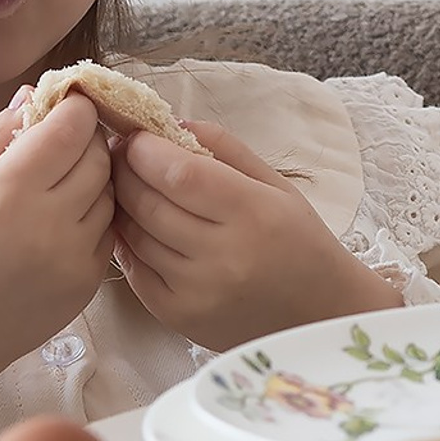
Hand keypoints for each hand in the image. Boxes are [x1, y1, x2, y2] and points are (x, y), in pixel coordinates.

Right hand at [0, 94, 115, 438]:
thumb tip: (35, 95)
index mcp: (7, 193)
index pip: (71, 127)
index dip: (73, 106)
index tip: (63, 103)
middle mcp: (49, 224)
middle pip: (98, 156)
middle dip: (85, 137)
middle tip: (62, 138)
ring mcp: (74, 258)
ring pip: (110, 192)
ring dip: (94, 176)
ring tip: (59, 180)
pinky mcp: (88, 283)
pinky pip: (109, 230)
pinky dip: (94, 215)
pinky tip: (62, 218)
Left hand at [109, 121, 401, 352]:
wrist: (317, 313)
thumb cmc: (299, 241)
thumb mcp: (275, 184)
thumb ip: (224, 147)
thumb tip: (170, 124)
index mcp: (253, 213)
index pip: (180, 174)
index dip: (145, 150)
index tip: (135, 137)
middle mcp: (223, 255)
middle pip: (148, 203)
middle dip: (125, 172)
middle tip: (121, 157)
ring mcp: (197, 291)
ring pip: (135, 236)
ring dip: (122, 207)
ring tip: (127, 189)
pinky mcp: (179, 316)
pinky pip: (134, 271)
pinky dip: (128, 244)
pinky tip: (136, 228)